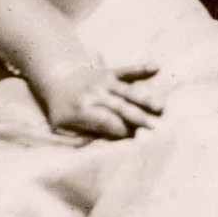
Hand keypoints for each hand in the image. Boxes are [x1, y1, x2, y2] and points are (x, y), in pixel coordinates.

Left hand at [39, 59, 160, 138]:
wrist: (56, 79)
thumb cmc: (62, 110)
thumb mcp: (62, 128)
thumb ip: (78, 139)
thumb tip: (98, 149)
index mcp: (82, 110)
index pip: (107, 122)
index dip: (122, 130)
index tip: (136, 138)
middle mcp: (93, 94)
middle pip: (121, 107)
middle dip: (138, 118)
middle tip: (156, 127)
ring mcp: (102, 81)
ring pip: (127, 91)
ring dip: (145, 98)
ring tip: (161, 107)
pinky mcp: (109, 72)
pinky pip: (126, 70)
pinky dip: (140, 68)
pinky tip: (156, 66)